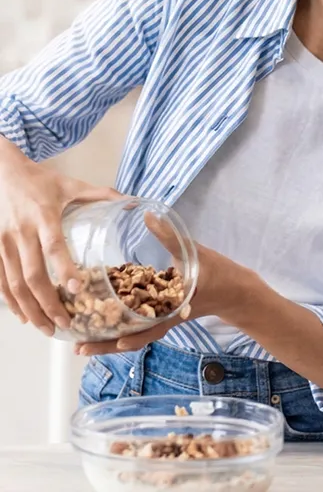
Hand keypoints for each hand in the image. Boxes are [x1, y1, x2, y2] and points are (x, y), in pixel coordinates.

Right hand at [0, 137, 122, 335]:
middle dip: (47, 303)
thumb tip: (132, 203)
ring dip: (30, 309)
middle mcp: (23, 232)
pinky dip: (11, 302)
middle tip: (64, 322)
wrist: (6, 173)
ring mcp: (5, 242)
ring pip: (15, 283)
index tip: (77, 288)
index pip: (53, 246)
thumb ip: (102, 194)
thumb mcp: (72, 185)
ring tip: (46, 328)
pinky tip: (23, 316)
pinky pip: (0, 280)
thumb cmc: (42, 181)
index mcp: (44, 216)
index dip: (64, 268)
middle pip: (32, 275)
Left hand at [75, 227, 254, 355]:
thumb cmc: (218, 272)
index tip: (113, 341)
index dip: (130, 335)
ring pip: (133, 336)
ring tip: (82, 345)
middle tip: (80, 349)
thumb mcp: (193, 252)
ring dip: (108, 342)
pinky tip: (102, 326)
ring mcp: (163, 319)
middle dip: (107, 345)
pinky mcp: (161, 315)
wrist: (235, 290)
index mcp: (175, 309)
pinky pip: (138, 327)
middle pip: (134, 338)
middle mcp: (166, 319)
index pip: (150, 327)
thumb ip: (169, 236)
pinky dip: (120, 329)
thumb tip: (147, 214)